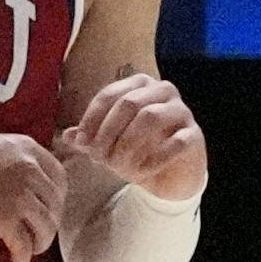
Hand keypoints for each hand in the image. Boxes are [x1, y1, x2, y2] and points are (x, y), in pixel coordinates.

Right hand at [0, 130, 70, 261]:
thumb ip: (18, 164)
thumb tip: (31, 192)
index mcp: (29, 149)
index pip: (60, 178)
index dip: (57, 199)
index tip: (48, 211)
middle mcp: (31, 170)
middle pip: (56, 206)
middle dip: (49, 224)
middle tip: (37, 235)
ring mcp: (21, 195)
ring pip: (46, 228)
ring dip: (39, 244)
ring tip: (28, 251)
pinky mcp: (6, 219)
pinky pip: (24, 246)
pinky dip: (22, 260)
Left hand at [65, 70, 206, 206]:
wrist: (170, 176)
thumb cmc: (138, 152)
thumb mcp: (108, 145)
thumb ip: (89, 138)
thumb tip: (66, 136)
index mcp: (139, 85)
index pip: (109, 94)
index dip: (91, 119)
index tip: (81, 144)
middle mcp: (163, 91)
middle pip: (128, 103)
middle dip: (108, 133)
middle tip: (98, 158)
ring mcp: (182, 111)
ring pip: (150, 117)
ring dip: (128, 145)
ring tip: (118, 167)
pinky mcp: (194, 135)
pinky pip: (174, 143)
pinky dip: (153, 161)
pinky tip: (140, 174)